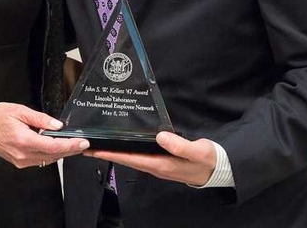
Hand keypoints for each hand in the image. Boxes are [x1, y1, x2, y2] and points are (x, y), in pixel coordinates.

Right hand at [0, 102, 88, 167]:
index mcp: (24, 140)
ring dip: (62, 153)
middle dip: (71, 150)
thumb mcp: (19, 111)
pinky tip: (56, 147)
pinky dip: (51, 154)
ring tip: (73, 145)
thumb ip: (41, 119)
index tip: (82, 143)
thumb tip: (57, 125)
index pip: (54, 146)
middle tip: (83, 144)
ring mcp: (21, 161)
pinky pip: (40, 160)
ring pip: (48, 159)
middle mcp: (23, 155)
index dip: (71, 145)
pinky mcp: (20, 162)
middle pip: (54, 155)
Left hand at [84, 131, 215, 185]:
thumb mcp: (198, 151)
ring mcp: (158, 164)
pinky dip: (128, 150)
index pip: (132, 159)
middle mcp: (156, 166)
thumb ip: (180, 146)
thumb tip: (160, 137)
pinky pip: (139, 155)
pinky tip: (123, 144)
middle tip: (88, 146)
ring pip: (132, 158)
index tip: (95, 150)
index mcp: (162, 164)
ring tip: (100, 145)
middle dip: (108, 154)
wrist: (217, 169)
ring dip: (116, 152)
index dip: (113, 155)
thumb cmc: (208, 160)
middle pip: (127, 160)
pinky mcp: (162, 160)